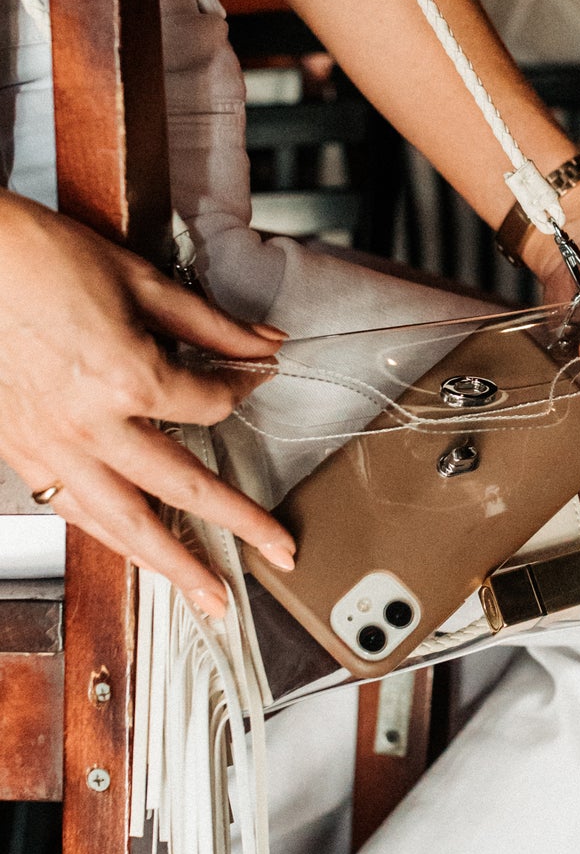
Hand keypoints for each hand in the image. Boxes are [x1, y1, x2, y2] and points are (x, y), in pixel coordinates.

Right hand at [0, 195, 296, 614]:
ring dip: (173, 564)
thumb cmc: (44, 259)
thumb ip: (210, 325)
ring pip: (123, 523)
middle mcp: (92, 426)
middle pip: (183, 489)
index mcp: (128, 377)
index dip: (241, 390)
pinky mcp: (21, 452)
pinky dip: (110, 537)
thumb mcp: (140, 280)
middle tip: (280, 553)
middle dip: (239, 525)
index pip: (210, 405)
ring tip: (209, 594)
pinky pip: (73, 510)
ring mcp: (52, 446)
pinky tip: (135, 551)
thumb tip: (264, 344)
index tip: (254, 378)